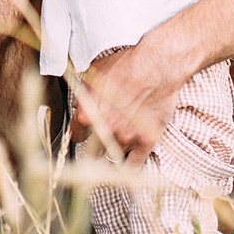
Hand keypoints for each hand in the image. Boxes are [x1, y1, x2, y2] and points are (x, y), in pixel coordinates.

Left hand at [68, 42, 181, 160]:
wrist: (158, 65)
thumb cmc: (128, 65)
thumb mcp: (96, 73)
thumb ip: (84, 92)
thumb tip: (77, 104)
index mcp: (88, 114)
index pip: (76, 135)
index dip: (79, 134)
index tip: (83, 134)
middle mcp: (104, 130)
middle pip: (91, 152)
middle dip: (94, 148)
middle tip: (98, 145)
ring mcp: (125, 138)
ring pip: (111, 159)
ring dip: (112, 154)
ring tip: (115, 149)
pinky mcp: (145, 142)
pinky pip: (133, 166)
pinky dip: (128, 169)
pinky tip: (126, 169)